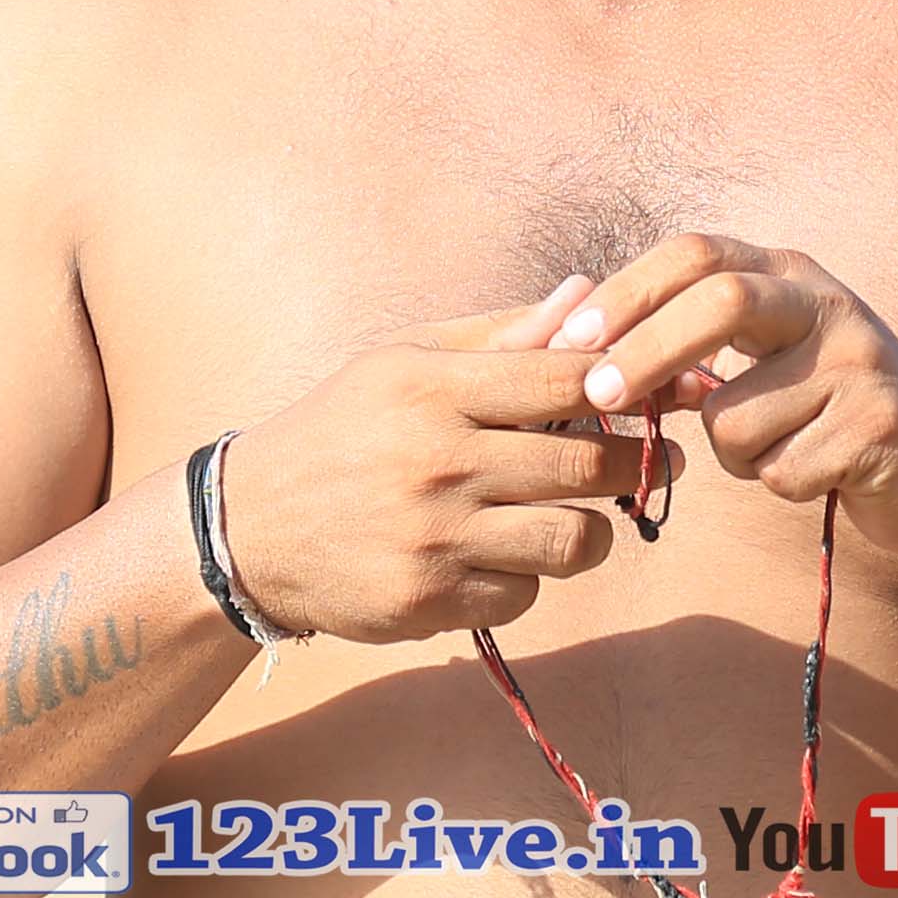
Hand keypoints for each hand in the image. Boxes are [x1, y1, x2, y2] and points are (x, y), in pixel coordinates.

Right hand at [212, 301, 653, 642]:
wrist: (248, 529)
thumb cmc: (342, 431)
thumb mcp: (403, 364)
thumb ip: (500, 336)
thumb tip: (586, 295)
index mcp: (431, 389)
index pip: (566, 380)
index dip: (627, 386)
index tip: (649, 396)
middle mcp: (435, 462)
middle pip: (586, 465)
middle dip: (634, 464)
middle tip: (647, 461)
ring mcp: (433, 538)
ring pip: (574, 541)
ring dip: (592, 531)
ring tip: (578, 517)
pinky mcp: (428, 602)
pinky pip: (527, 595)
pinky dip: (528, 579)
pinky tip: (504, 558)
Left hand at [545, 235, 897, 558]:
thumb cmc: (830, 411)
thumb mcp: (770, 353)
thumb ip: (694, 341)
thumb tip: (580, 346)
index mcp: (790, 273)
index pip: (696, 252)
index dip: (627, 292)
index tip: (568, 337)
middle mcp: (828, 303)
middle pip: (719, 302)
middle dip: (644, 352)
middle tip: (596, 397)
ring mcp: (862, 361)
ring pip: (735, 417)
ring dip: (733, 455)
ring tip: (780, 450)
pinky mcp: (882, 426)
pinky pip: (780, 470)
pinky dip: (779, 485)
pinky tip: (820, 474)